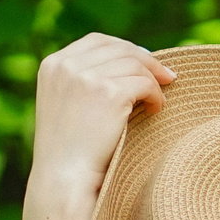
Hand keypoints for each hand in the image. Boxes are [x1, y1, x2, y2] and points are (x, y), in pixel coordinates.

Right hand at [31, 33, 174, 199]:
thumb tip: (129, 63)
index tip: (144, 61)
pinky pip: (145, 84)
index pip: (96, 41)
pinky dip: (156, 96)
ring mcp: (87, 77)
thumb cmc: (69, 150)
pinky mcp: (110, 93)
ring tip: (157, 101)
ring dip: (153, 82)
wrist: (64, 178)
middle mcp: (67, 66)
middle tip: (167, 76)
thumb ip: (83, 80)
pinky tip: (156, 109)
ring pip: (136, 65)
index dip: (125, 48)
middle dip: (147, 61)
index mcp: (52, 64)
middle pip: (120, 49)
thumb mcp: (65, 104)